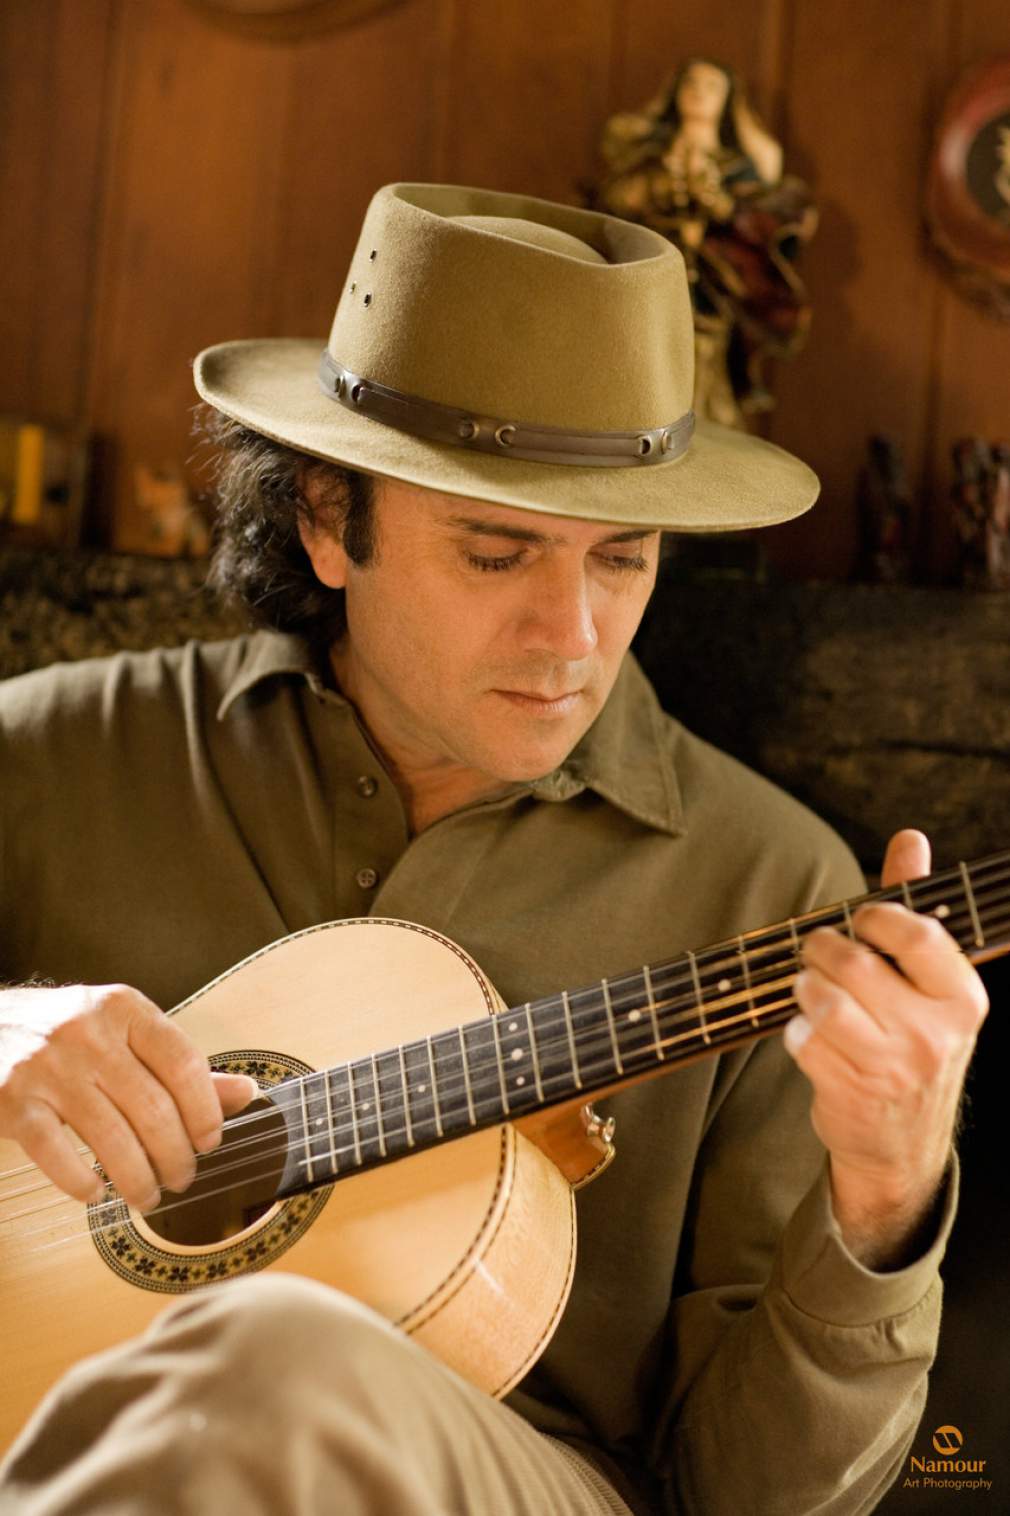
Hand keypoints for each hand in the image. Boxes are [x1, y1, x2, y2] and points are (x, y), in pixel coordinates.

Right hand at [0, 983, 256, 1210]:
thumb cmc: (63, 1033)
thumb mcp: (123, 1031)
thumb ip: (178, 1064)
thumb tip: (245, 1094)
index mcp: (123, 1008)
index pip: (183, 1063)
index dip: (206, 1111)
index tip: (210, 1141)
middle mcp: (87, 1032)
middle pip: (153, 1108)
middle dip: (176, 1156)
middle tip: (182, 1178)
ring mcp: (47, 1066)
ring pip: (112, 1139)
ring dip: (138, 1179)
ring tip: (148, 1195)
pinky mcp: (12, 1100)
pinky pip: (58, 1155)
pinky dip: (82, 1183)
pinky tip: (95, 1191)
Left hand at [784, 829, 988, 1268]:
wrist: (902, 1141)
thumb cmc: (911, 1040)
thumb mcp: (927, 982)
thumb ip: (915, 907)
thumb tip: (910, 838)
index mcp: (962, 997)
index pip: (918, 934)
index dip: (876, 917)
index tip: (859, 920)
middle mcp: (934, 1033)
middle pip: (856, 964)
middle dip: (822, 950)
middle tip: (818, 953)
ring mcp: (893, 1067)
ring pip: (825, 1001)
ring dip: (805, 988)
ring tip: (811, 991)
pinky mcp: (850, 1091)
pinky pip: (803, 1039)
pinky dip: (795, 1029)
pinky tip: (809, 1034)